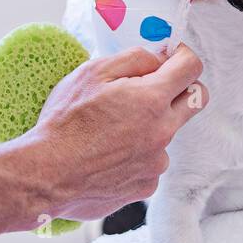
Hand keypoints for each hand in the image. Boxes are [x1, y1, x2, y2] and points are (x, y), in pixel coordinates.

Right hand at [20, 44, 205, 222]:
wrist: (46, 175)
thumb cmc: (65, 122)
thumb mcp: (92, 73)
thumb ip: (134, 58)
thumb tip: (159, 58)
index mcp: (152, 99)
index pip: (191, 68)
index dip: (183, 56)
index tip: (172, 57)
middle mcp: (163, 131)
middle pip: (195, 100)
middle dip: (180, 87)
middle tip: (153, 86)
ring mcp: (156, 162)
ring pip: (168, 133)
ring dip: (151, 125)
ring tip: (112, 130)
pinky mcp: (146, 186)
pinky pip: (151, 162)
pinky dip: (137, 154)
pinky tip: (109, 155)